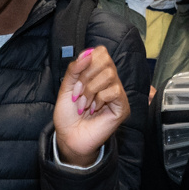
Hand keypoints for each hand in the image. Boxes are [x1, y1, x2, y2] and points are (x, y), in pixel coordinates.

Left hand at [53, 47, 129, 166]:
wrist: (69, 136)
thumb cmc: (68, 115)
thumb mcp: (66, 88)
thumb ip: (74, 69)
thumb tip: (87, 53)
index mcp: (97, 74)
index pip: (100, 52)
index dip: (86, 62)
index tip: (76, 79)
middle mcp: (109, 80)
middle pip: (105, 60)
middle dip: (85, 77)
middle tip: (78, 94)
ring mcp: (117, 93)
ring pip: (109, 75)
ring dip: (90, 90)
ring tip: (84, 105)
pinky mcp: (122, 105)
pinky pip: (114, 91)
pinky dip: (99, 99)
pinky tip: (94, 110)